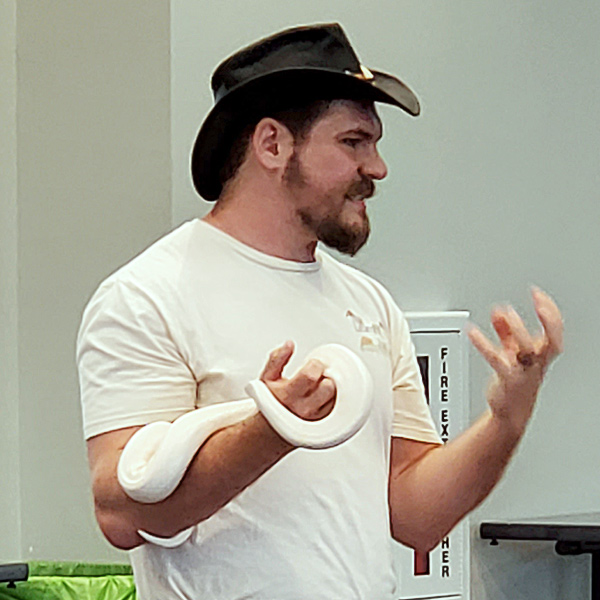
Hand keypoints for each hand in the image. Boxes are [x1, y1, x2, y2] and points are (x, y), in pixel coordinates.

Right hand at [260, 341, 336, 420]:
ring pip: (336, 396)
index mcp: (288, 395)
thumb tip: (289, 344)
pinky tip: (324, 395)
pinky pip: (339, 406)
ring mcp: (316, 418)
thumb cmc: (271, 400)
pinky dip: (334, 398)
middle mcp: (303, 408)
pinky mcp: (326, 423)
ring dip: (331, 387)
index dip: (315, 365)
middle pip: (328, 386)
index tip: (312, 364)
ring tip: (320, 386)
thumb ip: (277, 358)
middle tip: (318, 375)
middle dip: (325, 376)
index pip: (310, 374)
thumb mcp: (267, 377)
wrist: (272, 427)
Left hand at [467, 287, 563, 435]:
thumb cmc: (514, 380)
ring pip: (527, 350)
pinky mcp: (508, 379)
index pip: (555, 331)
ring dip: (517, 329)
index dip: (550, 311)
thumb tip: (499, 311)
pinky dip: (483, 343)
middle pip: (552, 342)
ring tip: (501, 311)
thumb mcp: (512, 352)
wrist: (511, 411)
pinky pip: (497, 359)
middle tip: (536, 299)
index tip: (537, 293)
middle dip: (549, 319)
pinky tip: (472, 331)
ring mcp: (524, 371)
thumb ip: (506, 331)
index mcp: (542, 354)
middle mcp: (536, 362)